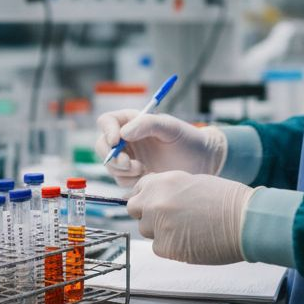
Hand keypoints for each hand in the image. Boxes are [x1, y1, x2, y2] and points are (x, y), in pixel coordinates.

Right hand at [96, 110, 227, 187]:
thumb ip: (148, 124)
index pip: (107, 122)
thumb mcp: (170, 127)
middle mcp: (127, 140)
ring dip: (123, 171)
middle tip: (129, 164)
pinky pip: (121, 181)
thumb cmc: (188, 140)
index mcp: (132, 122)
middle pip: (102, 146)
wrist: (202, 163)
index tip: (116, 141)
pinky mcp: (134, 177)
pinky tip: (148, 178)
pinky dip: (131, 181)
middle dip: (112, 157)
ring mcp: (129, 158)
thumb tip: (124, 132)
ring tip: (145, 170)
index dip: (107, 131)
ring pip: (110, 166)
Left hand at [126, 171, 255, 264]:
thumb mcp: (191, 182)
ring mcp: (158, 225)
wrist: (244, 219)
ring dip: (159, 231)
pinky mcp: (166, 247)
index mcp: (161, 182)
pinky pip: (158, 248)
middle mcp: (155, 202)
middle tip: (168, 218)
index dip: (146, 197)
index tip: (154, 203)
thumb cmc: (226, 200)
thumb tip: (154, 198)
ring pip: (146, 231)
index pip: (137, 189)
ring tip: (186, 228)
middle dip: (147, 214)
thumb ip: (168, 189)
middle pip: (134, 210)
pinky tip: (190, 240)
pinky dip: (171, 246)